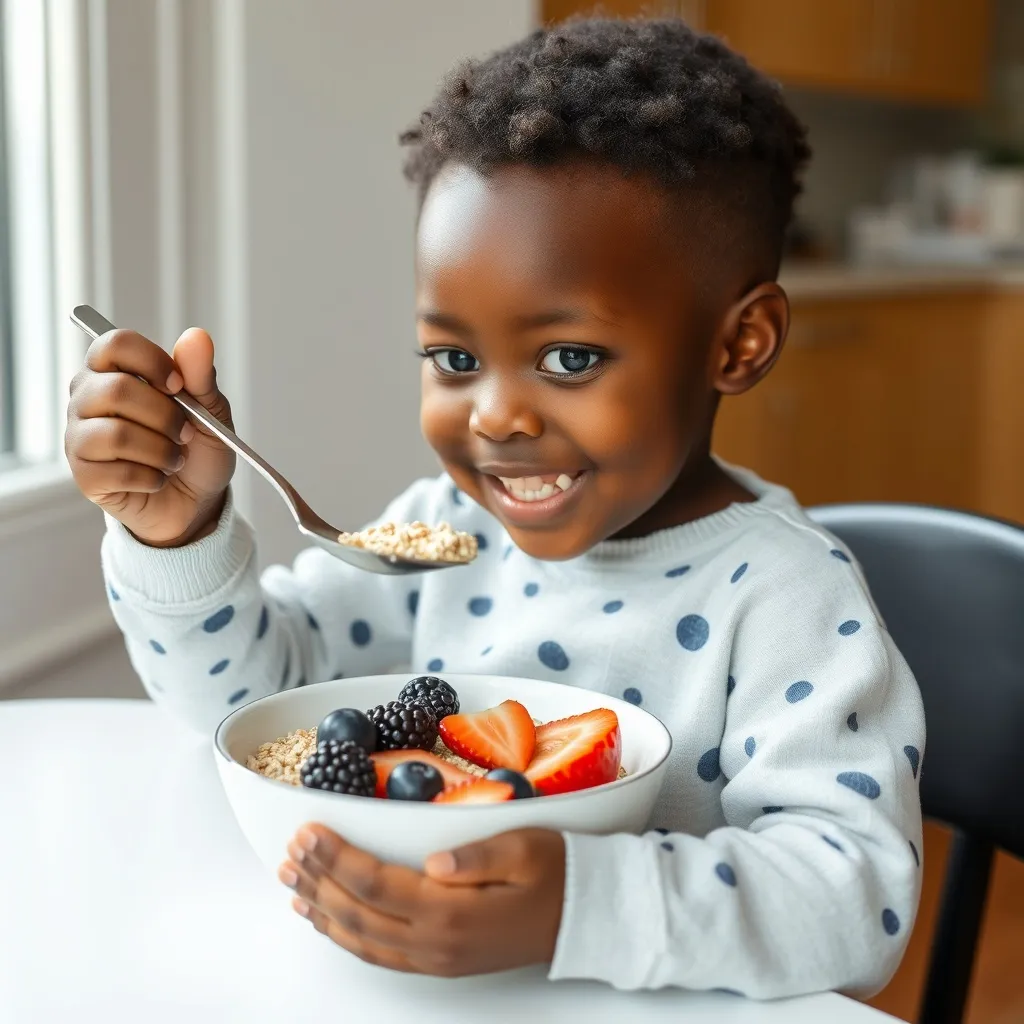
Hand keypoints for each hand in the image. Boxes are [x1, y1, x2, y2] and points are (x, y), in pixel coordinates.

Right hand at [65, 327, 235, 545]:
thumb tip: (197, 336)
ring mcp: (80, 437)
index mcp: (114, 371)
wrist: (197, 502)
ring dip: (161, 451)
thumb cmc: (197, 450)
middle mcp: (88, 398)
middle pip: (116, 390)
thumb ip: (200, 376)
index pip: (115, 343)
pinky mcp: (84, 475)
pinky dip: (152, 478)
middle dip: (165, 416)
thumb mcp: (210, 411)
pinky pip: (117, 471)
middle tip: (185, 434)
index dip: (151, 362)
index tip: (179, 386)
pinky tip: (157, 479)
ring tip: (175, 460)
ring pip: (117, 434)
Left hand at [278, 825, 565, 975]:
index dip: (337, 856)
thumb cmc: (555, 873)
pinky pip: (380, 954)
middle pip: (358, 912)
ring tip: (293, 882)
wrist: (583, 917)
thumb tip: (433, 860)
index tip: (309, 829)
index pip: (376, 882)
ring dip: (323, 909)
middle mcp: (436, 943)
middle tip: (290, 851)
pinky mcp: (440, 962)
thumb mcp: (524, 849)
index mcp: (452, 911)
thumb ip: (476, 856)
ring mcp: (436, 958)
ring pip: (362, 939)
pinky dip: (346, 936)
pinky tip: (329, 919)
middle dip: (319, 879)